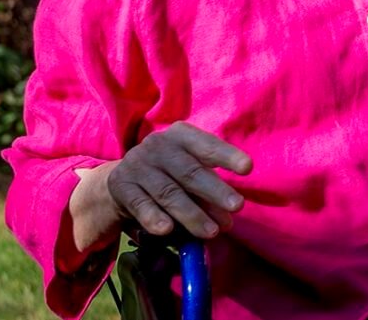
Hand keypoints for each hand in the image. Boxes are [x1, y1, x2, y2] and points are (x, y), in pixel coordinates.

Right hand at [105, 123, 252, 239]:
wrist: (119, 181)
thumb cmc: (167, 174)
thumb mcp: (186, 171)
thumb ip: (207, 189)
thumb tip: (226, 217)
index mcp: (181, 135)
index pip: (207, 145)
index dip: (227, 155)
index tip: (247, 168)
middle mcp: (158, 145)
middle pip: (190, 171)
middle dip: (215, 191)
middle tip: (236, 207)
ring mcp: (137, 165)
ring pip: (168, 192)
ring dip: (192, 214)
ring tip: (211, 232)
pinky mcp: (120, 186)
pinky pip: (140, 204)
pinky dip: (154, 217)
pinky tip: (166, 230)